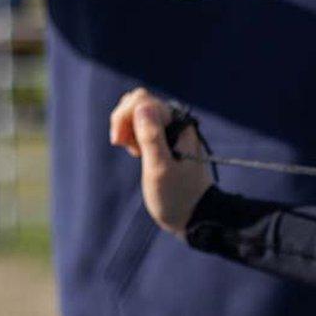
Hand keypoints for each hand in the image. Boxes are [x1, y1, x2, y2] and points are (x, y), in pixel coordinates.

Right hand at [109, 88, 212, 238]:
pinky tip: (138, 154)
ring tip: (135, 153)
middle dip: (125, 121)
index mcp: (178, 125)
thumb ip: (151, 137)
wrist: (195, 215)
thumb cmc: (177, 196)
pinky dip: (135, 137)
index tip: (119, 143)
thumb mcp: (160, 169)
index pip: (142, 100)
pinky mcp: (167, 141)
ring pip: (140, 113)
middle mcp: (177, 123)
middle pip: (140, 102)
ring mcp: (172, 131)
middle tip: (125, 147)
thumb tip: (142, 105)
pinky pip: (144, 126)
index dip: (124, 117)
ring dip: (128, 129)